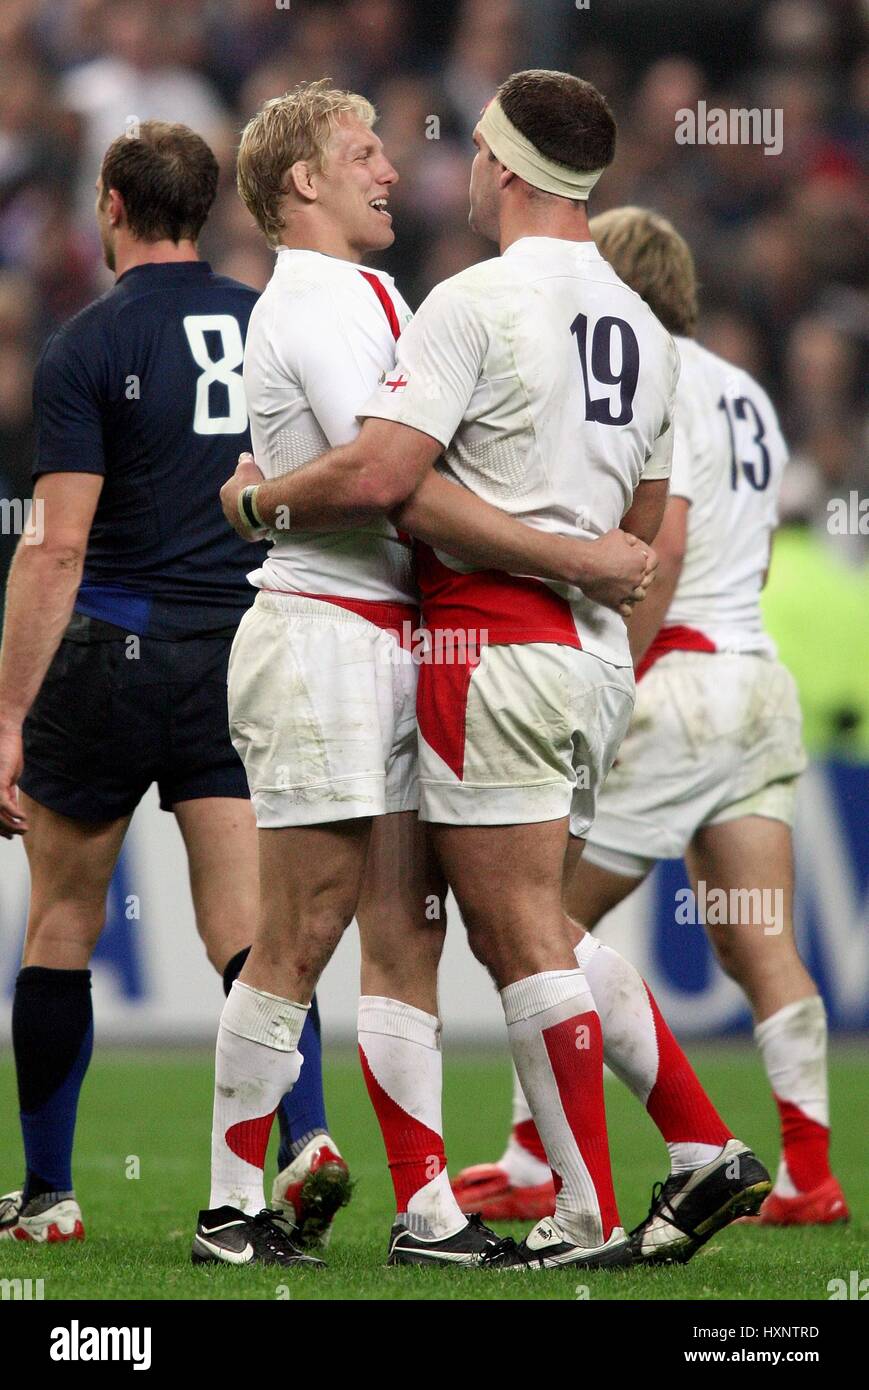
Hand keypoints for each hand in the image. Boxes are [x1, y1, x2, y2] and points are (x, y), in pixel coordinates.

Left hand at [0, 719, 26, 837]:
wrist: (4, 734)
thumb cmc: (6, 753)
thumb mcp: (7, 778)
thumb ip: (7, 793)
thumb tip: (12, 809)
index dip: (0, 829)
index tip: (10, 836)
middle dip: (5, 830)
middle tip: (17, 835)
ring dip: (11, 825)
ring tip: (24, 828)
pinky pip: (4, 804)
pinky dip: (14, 813)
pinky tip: (23, 816)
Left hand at [220, 453, 265, 538]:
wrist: (259, 505)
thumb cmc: (252, 484)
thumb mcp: (248, 466)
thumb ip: (244, 460)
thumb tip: (244, 456)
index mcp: (225, 493)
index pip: (234, 489)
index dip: (245, 487)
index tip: (255, 487)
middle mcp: (227, 509)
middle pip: (238, 506)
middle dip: (247, 503)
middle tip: (262, 499)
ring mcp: (236, 523)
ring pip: (245, 519)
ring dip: (253, 516)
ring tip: (265, 511)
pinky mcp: (246, 534)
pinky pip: (253, 531)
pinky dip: (259, 528)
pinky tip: (267, 523)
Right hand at [577, 529, 657, 617]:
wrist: (584, 564)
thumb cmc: (599, 547)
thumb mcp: (617, 534)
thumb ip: (630, 538)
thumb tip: (635, 543)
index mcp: (640, 562)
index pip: (647, 565)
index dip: (638, 564)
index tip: (628, 563)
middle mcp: (637, 579)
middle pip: (644, 582)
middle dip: (636, 579)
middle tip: (624, 576)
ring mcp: (627, 592)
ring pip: (640, 597)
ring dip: (634, 593)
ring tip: (625, 591)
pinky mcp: (616, 603)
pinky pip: (627, 611)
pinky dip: (625, 608)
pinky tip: (619, 603)